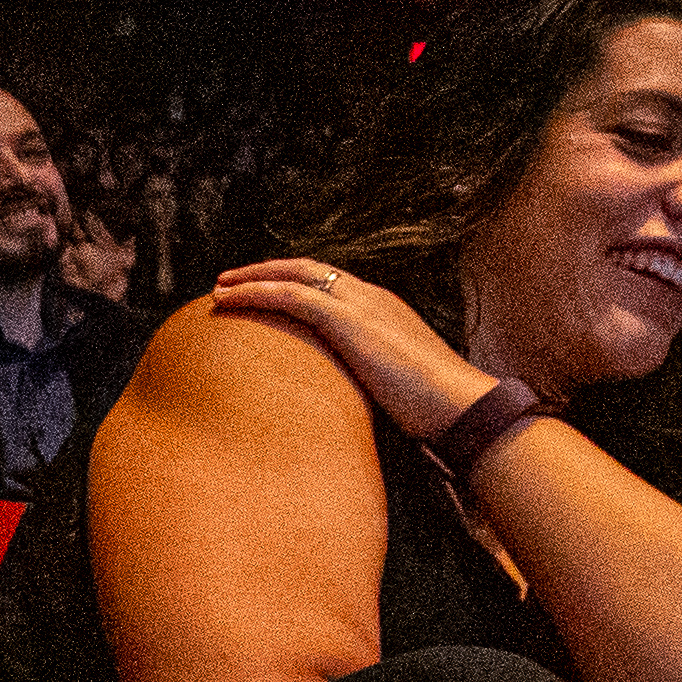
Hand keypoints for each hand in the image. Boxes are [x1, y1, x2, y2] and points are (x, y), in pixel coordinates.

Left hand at [204, 259, 498, 439]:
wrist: (462, 407)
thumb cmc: (436, 411)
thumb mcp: (396, 389)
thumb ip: (371, 384)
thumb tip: (344, 408)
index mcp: (385, 310)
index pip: (333, 284)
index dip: (295, 284)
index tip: (266, 293)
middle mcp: (372, 297)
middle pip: (309, 270)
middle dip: (267, 271)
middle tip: (230, 281)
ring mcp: (362, 304)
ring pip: (294, 276)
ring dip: (252, 278)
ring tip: (219, 289)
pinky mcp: (350, 320)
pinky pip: (291, 295)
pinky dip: (256, 292)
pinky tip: (228, 300)